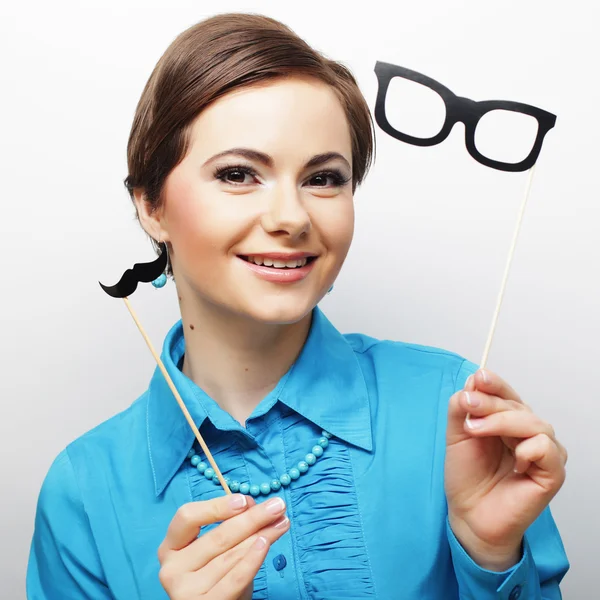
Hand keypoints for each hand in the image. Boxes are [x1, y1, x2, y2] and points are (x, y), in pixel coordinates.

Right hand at [157, 494, 289, 598]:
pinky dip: (252, 560)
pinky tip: (265, 544)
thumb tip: (251, 505)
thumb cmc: (217, 575)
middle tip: (277, 506)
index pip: (187, 517)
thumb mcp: (219, 549)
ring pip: (230, 556)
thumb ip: (229, 525)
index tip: (245, 501)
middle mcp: (172, 567)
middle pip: (217, 536)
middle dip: (252, 518)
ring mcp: (185, 590)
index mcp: (170, 546)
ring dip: (262, 536)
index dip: (216, 506)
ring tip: (282, 522)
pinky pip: (234, 579)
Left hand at [445, 369, 566, 570]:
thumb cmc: (466, 476)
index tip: (479, 377)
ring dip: (501, 421)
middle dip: (489, 402)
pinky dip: (526, 449)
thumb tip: (473, 381)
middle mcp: (528, 431)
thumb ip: (462, 407)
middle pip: (516, 405)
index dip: (495, 383)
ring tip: (475, 431)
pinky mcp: (553, 472)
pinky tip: (512, 464)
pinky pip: (545, 448)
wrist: (469, 514)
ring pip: (533, 422)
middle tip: (467, 405)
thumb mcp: (457, 434)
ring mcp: (543, 451)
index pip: (506, 394)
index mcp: (507, 420)